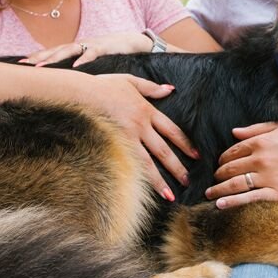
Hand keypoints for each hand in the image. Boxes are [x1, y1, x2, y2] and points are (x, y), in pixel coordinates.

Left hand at [20, 32, 151, 66]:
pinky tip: (75, 66)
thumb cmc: (111, 52)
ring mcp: (91, 44)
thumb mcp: (92, 61)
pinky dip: (83, 59)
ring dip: (54, 58)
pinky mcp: (104, 47)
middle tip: (23, 65)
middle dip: (39, 57)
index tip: (21, 64)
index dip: (37, 57)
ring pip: (69, 50)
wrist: (133, 41)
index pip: (52, 52)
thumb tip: (68, 82)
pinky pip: (92, 53)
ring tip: (41, 66)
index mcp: (75, 49)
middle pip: (55, 50)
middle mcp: (80, 45)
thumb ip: (80, 70)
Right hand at [91, 74, 198, 200]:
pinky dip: (137, 180)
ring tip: (170, 196)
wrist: (80, 93)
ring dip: (160, 181)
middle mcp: (140, 126)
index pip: (172, 131)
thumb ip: (151, 87)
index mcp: (147, 111)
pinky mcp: (113, 146)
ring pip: (147, 164)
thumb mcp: (130, 81)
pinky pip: (128, 166)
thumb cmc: (103, 86)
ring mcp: (126, 138)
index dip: (185, 144)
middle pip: (163, 151)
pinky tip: (143, 192)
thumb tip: (170, 89)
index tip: (196, 156)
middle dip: (177, 167)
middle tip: (188, 181)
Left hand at [205, 121, 277, 208]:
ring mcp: (267, 177)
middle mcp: (261, 159)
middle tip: (214, 179)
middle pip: (230, 168)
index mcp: (261, 141)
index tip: (221, 164)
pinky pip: (248, 198)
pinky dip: (231, 202)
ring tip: (210, 194)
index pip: (233, 151)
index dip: (223, 158)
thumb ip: (256, 129)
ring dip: (218, 189)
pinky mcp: (276, 193)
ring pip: (234, 184)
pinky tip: (220, 204)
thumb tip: (234, 132)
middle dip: (219, 174)